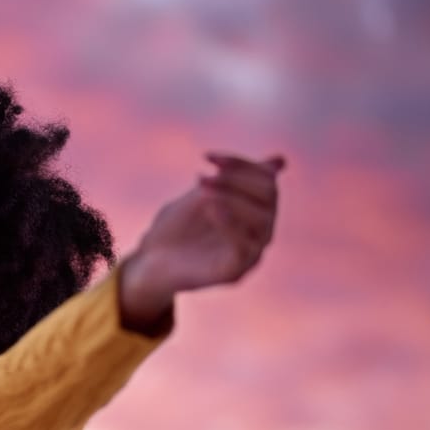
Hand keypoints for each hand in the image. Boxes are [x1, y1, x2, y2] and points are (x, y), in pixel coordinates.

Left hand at [119, 152, 284, 327]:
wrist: (149, 261)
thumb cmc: (176, 227)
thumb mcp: (202, 195)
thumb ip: (235, 178)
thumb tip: (281, 161)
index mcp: (257, 211)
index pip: (266, 179)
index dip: (240, 164)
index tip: (207, 157)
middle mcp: (261, 232)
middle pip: (268, 196)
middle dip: (235, 179)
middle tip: (201, 178)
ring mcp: (251, 254)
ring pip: (261, 219)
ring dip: (231, 197)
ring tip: (202, 190)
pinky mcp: (235, 272)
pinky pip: (244, 247)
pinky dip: (230, 224)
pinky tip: (210, 209)